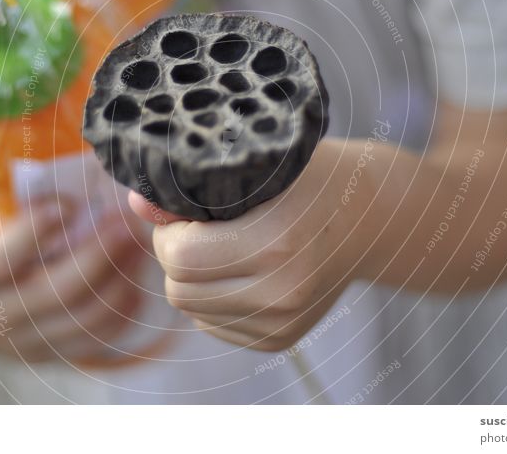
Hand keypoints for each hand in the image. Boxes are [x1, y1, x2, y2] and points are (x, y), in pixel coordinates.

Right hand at [0, 97, 147, 363]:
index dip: (35, 233)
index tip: (67, 199)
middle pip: (53, 294)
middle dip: (97, 255)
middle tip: (128, 216)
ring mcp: (19, 339)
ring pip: (80, 320)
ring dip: (117, 279)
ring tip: (138, 238)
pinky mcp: (42, 349)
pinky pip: (92, 338)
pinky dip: (120, 307)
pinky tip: (135, 271)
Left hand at [129, 140, 355, 350]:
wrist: (368, 216)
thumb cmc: (311, 179)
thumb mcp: (257, 166)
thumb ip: (194, 187)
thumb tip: (137, 204)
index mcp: (276, 245)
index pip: (180, 256)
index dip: (169, 231)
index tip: (185, 211)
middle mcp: (281, 293)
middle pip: (180, 289)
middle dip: (177, 256)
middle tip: (201, 228)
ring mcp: (282, 323)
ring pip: (192, 311)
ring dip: (192, 279)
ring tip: (223, 246)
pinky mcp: (280, 340)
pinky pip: (213, 325)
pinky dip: (212, 299)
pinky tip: (239, 270)